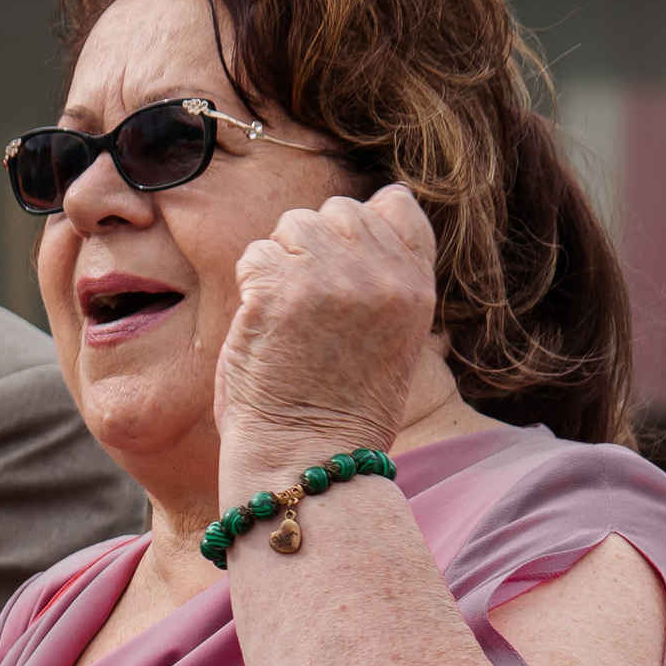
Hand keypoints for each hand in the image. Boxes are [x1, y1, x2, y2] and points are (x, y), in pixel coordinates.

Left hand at [216, 184, 436, 473]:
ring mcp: (331, 277)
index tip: (339, 279)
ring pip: (291, 225)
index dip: (358, 230)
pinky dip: (249, 287)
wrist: (308, 461)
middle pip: (336, 210)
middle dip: (312, 248)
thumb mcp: (389, 336)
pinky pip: (255, 255)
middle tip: (304, 310)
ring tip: (284, 321)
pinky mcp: (280, 290)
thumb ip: (382, 279)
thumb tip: (368, 210)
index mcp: (417, 285)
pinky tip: (261, 328)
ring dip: (278, 265)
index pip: (395, 205)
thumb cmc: (338, 411)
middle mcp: (382, 273)